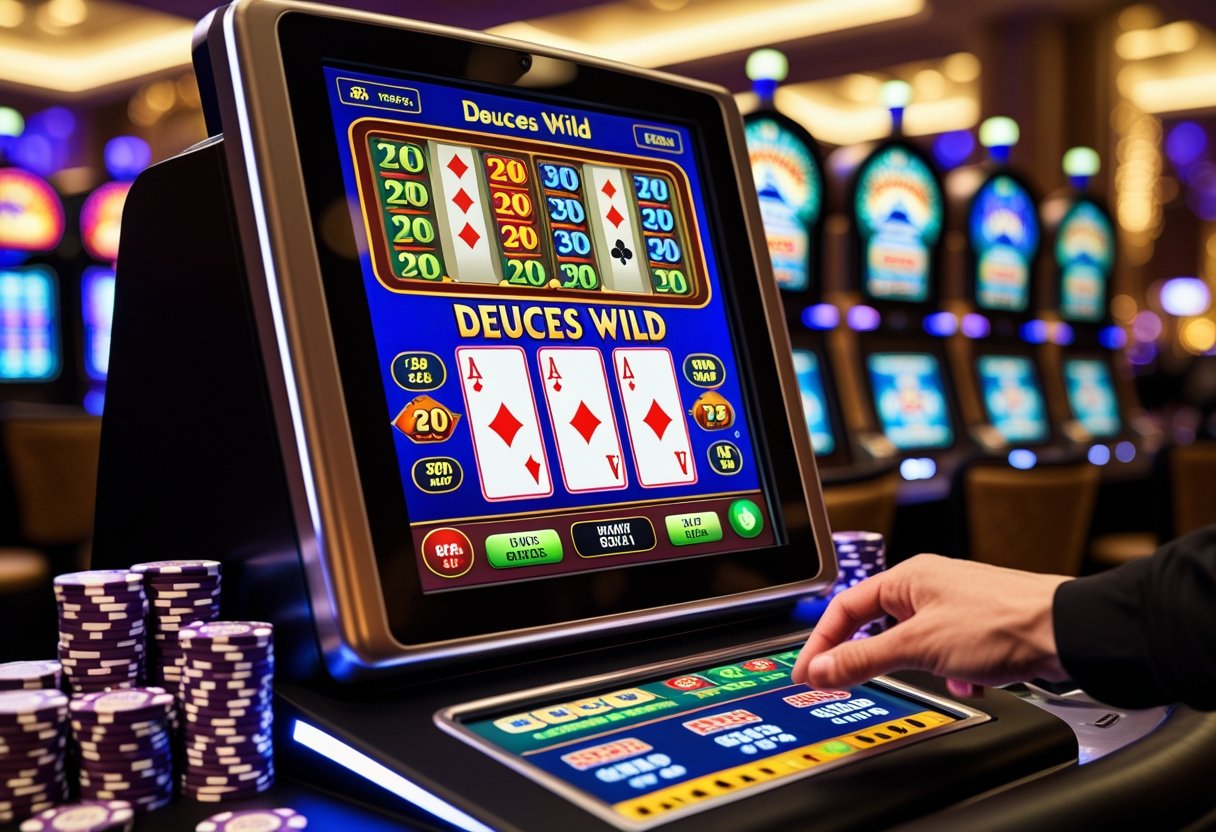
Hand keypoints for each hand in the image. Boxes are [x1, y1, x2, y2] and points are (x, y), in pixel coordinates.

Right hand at [790, 554, 1071, 692]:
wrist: (1067, 633)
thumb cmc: (1002, 622)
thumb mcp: (918, 647)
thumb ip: (863, 658)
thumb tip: (821, 668)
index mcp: (907, 578)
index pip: (845, 607)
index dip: (822, 641)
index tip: (809, 671)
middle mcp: (929, 585)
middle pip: (878, 624)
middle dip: (870, 656)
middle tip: (849, 680)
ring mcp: (956, 605)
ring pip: (915, 641)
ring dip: (917, 666)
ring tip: (928, 680)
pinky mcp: (981, 627)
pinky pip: (948, 653)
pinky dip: (950, 673)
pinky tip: (966, 683)